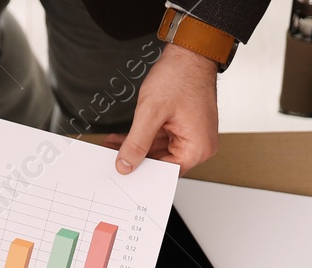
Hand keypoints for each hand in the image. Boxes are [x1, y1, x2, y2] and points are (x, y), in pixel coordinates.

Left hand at [105, 44, 217, 175]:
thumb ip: (137, 142)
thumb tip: (126, 164)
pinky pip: (162, 137)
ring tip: (113, 146)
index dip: (142, 171)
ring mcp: (193, 134)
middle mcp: (199, 144)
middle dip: (136, 157)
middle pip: (162, 161)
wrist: (190, 50)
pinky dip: (144, 136)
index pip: (165, 171)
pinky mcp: (185, 125)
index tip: (122, 171)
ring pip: (159, 149)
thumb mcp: (151, 112)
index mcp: (197, 148)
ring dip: (137, 146)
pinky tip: (124, 137)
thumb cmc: (180, 75)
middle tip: (112, 157)